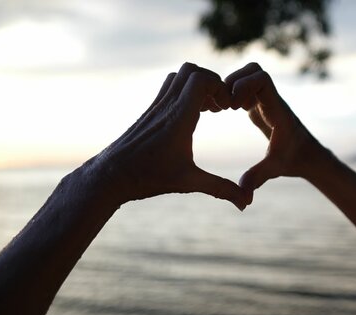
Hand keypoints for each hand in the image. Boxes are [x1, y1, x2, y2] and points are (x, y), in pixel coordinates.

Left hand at [88, 62, 246, 209]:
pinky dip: (185, 93)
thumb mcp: (189, 183)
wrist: (110, 176)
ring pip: (178, 76)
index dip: (220, 86)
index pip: (201, 79)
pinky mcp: (149, 112)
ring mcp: (156, 107)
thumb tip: (246, 203)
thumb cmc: (148, 177)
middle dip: (211, 82)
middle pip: (190, 70)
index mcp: (179, 117)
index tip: (227, 107)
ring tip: (208, 109)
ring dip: (197, 85)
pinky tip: (191, 117)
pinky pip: (169, 88)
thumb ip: (221, 189)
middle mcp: (167, 106)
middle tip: (220, 106)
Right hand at [224, 63, 324, 202]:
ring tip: (222, 106)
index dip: (243, 85)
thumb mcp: (275, 168)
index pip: (262, 79)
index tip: (232, 106)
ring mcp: (266, 100)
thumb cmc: (294, 160)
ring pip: (248, 74)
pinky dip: (232, 91)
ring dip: (231, 84)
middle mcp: (272, 100)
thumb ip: (258, 177)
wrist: (308, 155)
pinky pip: (244, 86)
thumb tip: (244, 195)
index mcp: (277, 109)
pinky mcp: (260, 104)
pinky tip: (224, 110)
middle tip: (223, 104)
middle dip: (234, 80)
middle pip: (254, 70)